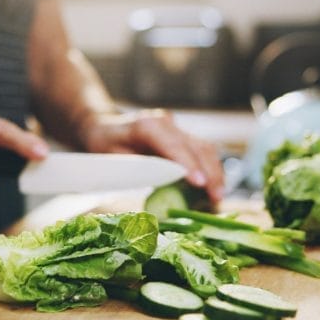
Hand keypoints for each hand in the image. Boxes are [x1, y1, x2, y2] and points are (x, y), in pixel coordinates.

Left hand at [80, 109, 224, 201]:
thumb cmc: (103, 145)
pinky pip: (200, 151)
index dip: (188, 163)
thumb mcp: (111, 158)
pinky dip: (209, 169)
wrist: (102, 126)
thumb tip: (163, 187)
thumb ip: (137, 169)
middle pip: (195, 145)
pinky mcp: (180, 135)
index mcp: (145, 125)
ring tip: (218, 196)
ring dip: (215, 172)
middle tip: (216, 197)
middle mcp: (164, 122)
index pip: (173, 143)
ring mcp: (174, 127)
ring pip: (203, 147)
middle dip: (209, 172)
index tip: (200, 183)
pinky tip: (213, 187)